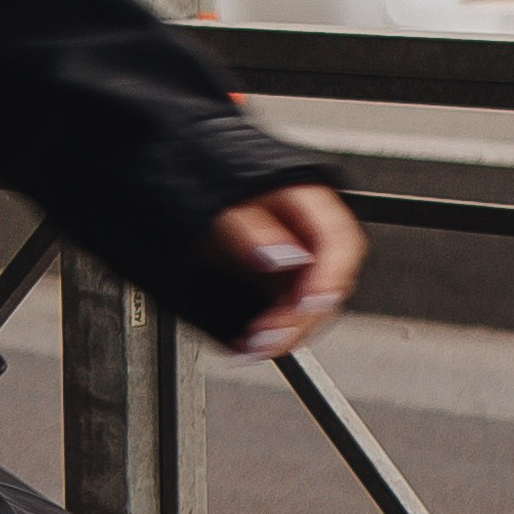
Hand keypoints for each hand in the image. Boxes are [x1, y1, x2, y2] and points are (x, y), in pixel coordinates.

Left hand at [209, 182, 365, 360]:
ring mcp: (295, 252)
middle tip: (268, 336)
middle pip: (327, 281)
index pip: (340, 241)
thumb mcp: (214, 196)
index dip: (330, 279)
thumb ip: (250, 227)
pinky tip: (254, 339)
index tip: (307, 306)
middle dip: (301, 316)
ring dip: (289, 328)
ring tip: (256, 344)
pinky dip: (275, 326)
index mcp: (304, 195)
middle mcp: (306, 226)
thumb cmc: (196, 173)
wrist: (173, 170)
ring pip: (311, 300)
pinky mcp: (279, 274)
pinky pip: (290, 306)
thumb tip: (282, 254)